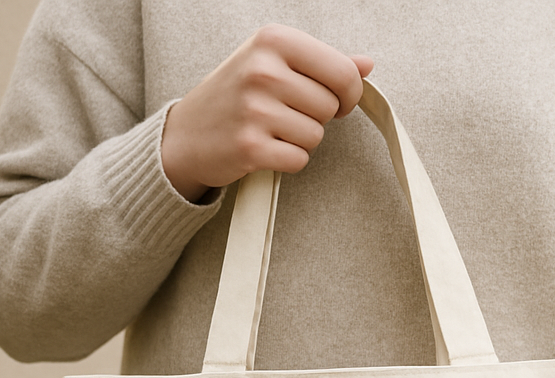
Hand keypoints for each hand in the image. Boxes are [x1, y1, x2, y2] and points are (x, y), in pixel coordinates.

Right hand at [161, 25, 373, 200]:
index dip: (349, 95)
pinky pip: (299, 159)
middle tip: (287, 115)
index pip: (343, 72)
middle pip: (329, 107)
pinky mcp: (250, 146)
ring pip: (316, 135)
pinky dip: (288, 160)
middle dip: (317, 117)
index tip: (337, 102)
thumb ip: (322, 63)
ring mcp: (255, 109)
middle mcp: (263, 70)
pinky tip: (266, 148)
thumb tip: (367, 64)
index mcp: (274, 40)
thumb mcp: (274, 63)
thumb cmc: (236, 96)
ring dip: (301, 140)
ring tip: (272, 130)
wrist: (187, 135)